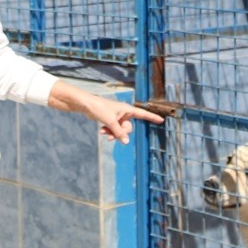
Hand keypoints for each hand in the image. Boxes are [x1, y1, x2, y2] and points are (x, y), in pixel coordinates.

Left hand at [48, 82, 166, 144]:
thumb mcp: (110, 122)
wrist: (86, 105)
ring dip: (113, 133)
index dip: (152, 118)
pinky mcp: (111, 120)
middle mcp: (124, 113)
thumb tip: (126, 142)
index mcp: (127, 109)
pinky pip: (114, 130)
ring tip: (103, 132)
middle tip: (111, 134)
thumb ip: (119, 133)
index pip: (143, 114)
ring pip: (120, 131)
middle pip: (128, 128)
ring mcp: (118, 117)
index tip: (161, 120)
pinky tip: (102, 131)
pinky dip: (109, 131)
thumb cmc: (99, 109)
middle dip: (120, 133)